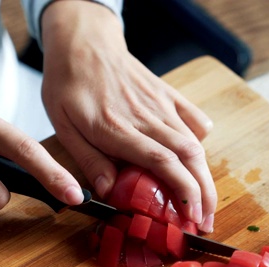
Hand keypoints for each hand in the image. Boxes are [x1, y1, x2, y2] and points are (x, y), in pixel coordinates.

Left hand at [40, 1, 216, 231]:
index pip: (162, 162)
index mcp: (117, 128)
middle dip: (204, 194)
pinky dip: (201, 142)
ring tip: (205, 203)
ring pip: (195, 142)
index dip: (183, 192)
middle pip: (188, 157)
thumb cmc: (68, 85)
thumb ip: (88, 159)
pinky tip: (197, 161)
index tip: (191, 217)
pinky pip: (194, 120)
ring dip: (205, 176)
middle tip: (205, 222)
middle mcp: (145, 116)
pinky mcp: (167, 95)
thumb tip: (109, 192)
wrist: (83, 43)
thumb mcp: (64, 126)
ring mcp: (160, 104)